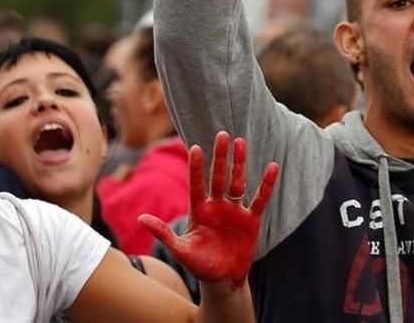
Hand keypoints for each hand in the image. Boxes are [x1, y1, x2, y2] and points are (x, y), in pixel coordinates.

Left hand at [138, 132, 278, 287]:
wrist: (222, 279)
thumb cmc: (199, 264)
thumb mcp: (180, 250)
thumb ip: (163, 233)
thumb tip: (140, 218)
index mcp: (198, 210)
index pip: (197, 184)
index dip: (197, 167)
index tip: (196, 148)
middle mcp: (216, 205)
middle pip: (218, 176)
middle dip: (220, 157)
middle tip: (222, 134)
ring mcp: (234, 211)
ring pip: (237, 182)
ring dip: (239, 163)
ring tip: (240, 142)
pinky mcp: (250, 220)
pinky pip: (259, 199)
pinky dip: (266, 185)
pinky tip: (273, 167)